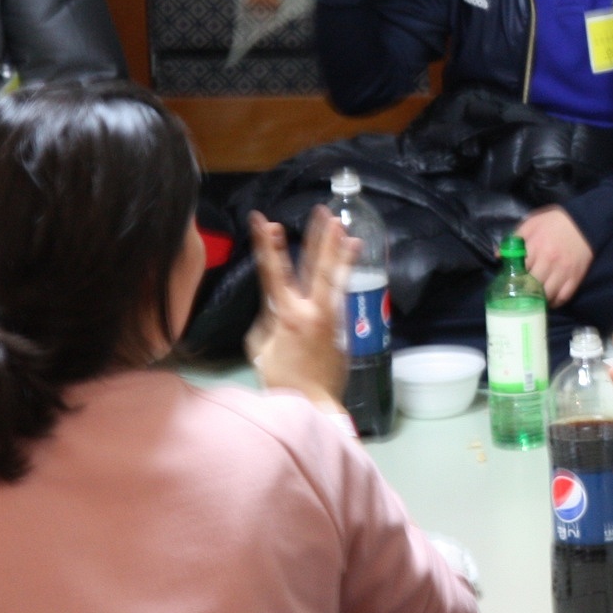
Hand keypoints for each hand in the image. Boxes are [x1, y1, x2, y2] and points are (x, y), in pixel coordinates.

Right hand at [247, 209, 350, 412]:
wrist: (312, 402)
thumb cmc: (280, 378)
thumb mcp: (260, 348)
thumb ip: (268, 320)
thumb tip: (275, 304)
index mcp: (284, 315)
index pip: (272, 271)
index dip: (267, 244)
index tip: (264, 220)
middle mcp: (310, 310)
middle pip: (313, 266)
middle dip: (316, 237)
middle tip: (322, 210)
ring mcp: (330, 315)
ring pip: (334, 275)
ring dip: (338, 249)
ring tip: (344, 226)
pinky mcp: (344, 324)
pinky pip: (342, 291)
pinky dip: (345, 271)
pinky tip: (352, 254)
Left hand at [518, 206, 594, 306]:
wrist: (584, 222)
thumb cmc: (554, 222)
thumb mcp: (532, 224)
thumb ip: (515, 238)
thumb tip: (499, 256)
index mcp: (536, 247)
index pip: (519, 270)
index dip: (513, 278)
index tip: (510, 282)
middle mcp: (549, 262)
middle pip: (532, 286)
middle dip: (525, 291)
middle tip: (521, 294)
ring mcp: (564, 271)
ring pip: (547, 295)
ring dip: (539, 300)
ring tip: (534, 300)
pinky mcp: (575, 278)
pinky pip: (564, 297)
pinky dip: (555, 302)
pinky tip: (549, 300)